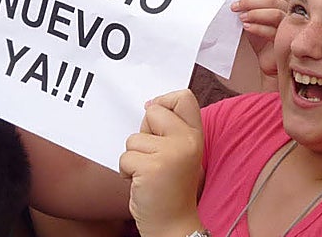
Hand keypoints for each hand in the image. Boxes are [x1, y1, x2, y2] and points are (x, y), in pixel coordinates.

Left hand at [119, 90, 204, 236]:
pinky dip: (126, 171)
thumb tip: (149, 105)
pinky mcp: (152, 167)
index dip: (165, 102)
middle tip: (153, 155)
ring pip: (134, 138)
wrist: (173, 225)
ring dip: (134, 157)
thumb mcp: (180, 152)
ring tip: (148, 173)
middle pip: (154, 111)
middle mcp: (188, 141)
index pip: (184, 97)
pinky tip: (141, 183)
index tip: (156, 119)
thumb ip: (170, 129)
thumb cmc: (170, 189)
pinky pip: (125, 157)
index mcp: (196, 136)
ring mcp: (171, 153)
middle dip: (144, 132)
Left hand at [231, 0, 288, 75]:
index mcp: (283, 3)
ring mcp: (289, 27)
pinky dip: (258, 27)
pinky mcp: (285, 41)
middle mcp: (289, 12)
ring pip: (275, 13)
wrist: (268, 60)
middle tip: (236, 6)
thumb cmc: (261, 38)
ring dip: (255, 13)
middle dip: (250, 1)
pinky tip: (247, 27)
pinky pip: (273, 32)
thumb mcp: (254, 18)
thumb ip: (250, 7)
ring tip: (241, 18)